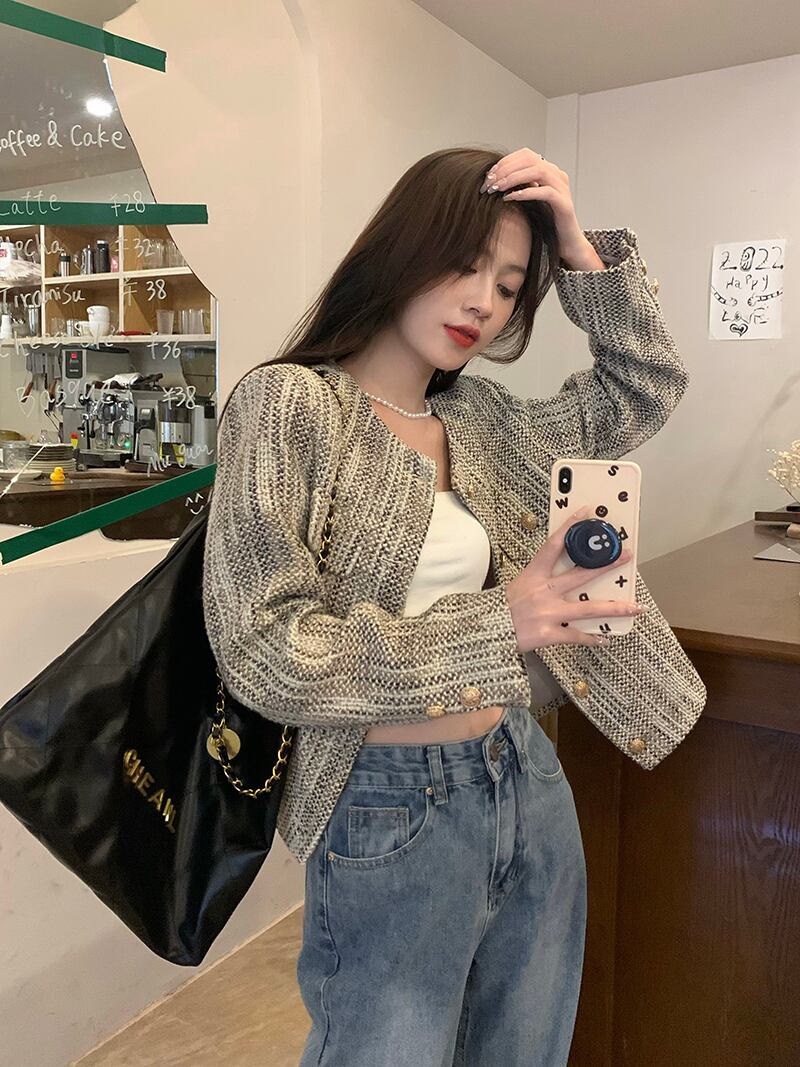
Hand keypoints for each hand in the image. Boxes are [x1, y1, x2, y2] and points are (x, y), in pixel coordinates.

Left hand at [480, 147, 586, 262]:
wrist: (565, 242)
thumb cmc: (544, 222)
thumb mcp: (528, 200)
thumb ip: (518, 187)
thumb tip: (494, 181)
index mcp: (549, 171)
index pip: (525, 155)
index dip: (505, 162)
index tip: (489, 175)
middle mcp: (557, 175)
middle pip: (530, 159)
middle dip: (506, 169)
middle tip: (489, 182)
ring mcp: (562, 188)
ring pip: (538, 171)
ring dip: (513, 178)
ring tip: (497, 188)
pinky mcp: (564, 204)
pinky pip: (545, 192)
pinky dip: (526, 193)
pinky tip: (510, 198)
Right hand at [503, 505, 641, 651]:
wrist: (485, 631)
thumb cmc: (499, 608)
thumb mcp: (518, 584)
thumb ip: (539, 579)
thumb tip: (560, 574)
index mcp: (534, 574)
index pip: (555, 544)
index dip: (571, 526)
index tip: (587, 513)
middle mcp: (544, 591)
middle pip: (581, 574)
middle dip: (607, 565)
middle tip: (626, 556)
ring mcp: (548, 613)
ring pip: (588, 609)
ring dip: (614, 607)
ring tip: (634, 606)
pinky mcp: (548, 634)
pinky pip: (576, 636)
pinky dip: (592, 639)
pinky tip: (605, 639)